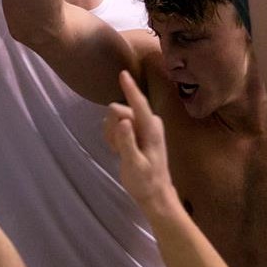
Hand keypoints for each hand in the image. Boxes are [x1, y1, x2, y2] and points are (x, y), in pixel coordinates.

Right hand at [104, 71, 176, 213]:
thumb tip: (122, 120)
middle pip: (119, 111)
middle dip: (112, 127)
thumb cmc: (146, 181)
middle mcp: (148, 122)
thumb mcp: (134, 164)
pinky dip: (114, 138)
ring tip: (120, 152)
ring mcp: (143, 126)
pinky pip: (116, 126)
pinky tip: (119, 151)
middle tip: (117, 149)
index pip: (138, 103)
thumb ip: (127, 142)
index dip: (130, 88)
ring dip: (112, 134)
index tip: (123, 73)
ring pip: (116, 118)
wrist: (154, 193)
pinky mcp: (137, 131)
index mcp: (151, 128)